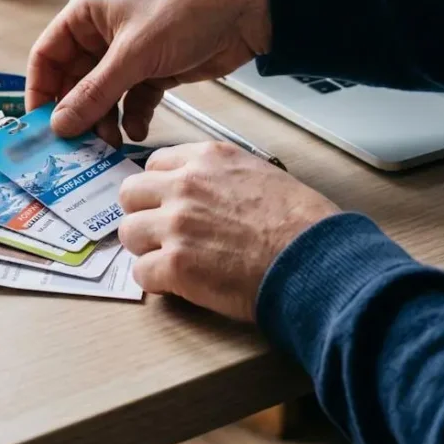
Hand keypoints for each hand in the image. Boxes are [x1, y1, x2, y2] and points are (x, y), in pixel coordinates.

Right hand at [27, 0, 270, 145]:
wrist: (246, 12)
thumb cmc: (186, 11)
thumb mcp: (134, 54)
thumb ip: (95, 92)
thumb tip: (60, 123)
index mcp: (88, 13)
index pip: (47, 55)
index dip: (41, 91)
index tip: (41, 125)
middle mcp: (103, 33)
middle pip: (75, 81)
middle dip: (78, 113)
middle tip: (78, 144)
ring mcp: (129, 53)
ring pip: (103, 96)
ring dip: (105, 120)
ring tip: (110, 142)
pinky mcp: (154, 70)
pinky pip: (131, 100)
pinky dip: (132, 116)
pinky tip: (137, 129)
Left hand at [117, 142, 339, 321]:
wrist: (314, 259)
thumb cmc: (302, 222)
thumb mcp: (260, 174)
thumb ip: (221, 177)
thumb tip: (205, 193)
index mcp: (207, 159)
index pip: (155, 163)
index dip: (160, 188)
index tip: (168, 204)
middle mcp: (185, 185)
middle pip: (130, 194)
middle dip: (143, 214)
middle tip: (162, 233)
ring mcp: (176, 224)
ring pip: (128, 233)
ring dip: (146, 248)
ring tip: (172, 261)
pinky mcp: (175, 265)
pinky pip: (140, 273)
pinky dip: (156, 282)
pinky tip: (178, 284)